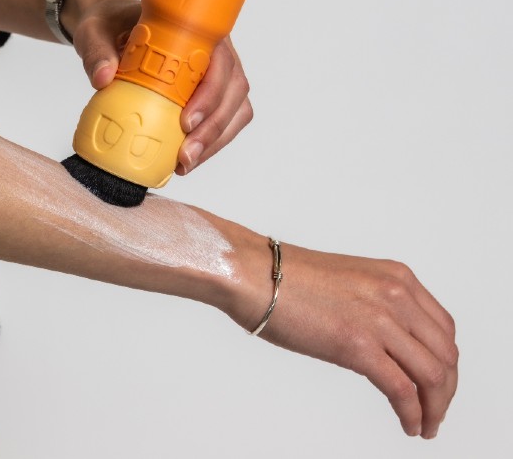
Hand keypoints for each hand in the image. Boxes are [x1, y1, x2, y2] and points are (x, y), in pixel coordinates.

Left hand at [68, 0, 251, 174]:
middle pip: (233, 90)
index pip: (220, 60)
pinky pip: (225, 121)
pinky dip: (210, 143)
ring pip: (235, 109)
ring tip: (186, 164)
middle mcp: (215, 49)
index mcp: (196, 27)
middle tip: (185, 155)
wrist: (111, 30)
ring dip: (215, 140)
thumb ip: (97, 51)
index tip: (186, 121)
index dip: (211, 93)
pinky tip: (185, 161)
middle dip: (213, 128)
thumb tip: (103, 77)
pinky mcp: (210, 93)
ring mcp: (217, 72)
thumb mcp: (96, 32)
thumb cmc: (110, 26)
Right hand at [228, 240, 457, 438]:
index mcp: (396, 278)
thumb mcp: (347, 283)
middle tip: (435, 411)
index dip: (445, 362)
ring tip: (425, 424)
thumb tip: (378, 341)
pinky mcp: (358, 346)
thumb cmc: (282, 279)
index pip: (443, 328)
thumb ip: (372, 305)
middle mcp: (397, 295)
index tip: (437, 382)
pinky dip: (414, 413)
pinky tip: (410, 425)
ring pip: (433, 375)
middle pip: (445, 354)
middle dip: (445, 390)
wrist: (251, 274)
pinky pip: (403, 389)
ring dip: (435, 407)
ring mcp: (380, 320)